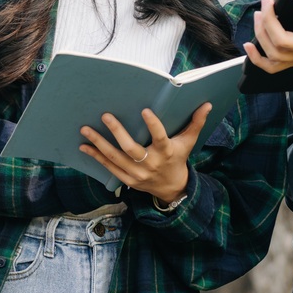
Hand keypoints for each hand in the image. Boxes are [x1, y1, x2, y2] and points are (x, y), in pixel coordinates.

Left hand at [79, 104, 210, 204]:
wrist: (172, 188)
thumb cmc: (178, 158)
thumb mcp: (188, 142)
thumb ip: (196, 123)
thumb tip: (207, 104)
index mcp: (166, 152)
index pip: (160, 138)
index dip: (153, 126)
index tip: (144, 110)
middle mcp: (150, 164)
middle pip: (131, 149)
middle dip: (117, 132)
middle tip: (105, 115)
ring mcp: (137, 174)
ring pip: (115, 158)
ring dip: (99, 143)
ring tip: (85, 129)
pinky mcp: (128, 180)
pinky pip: (110, 167)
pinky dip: (96, 157)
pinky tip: (84, 146)